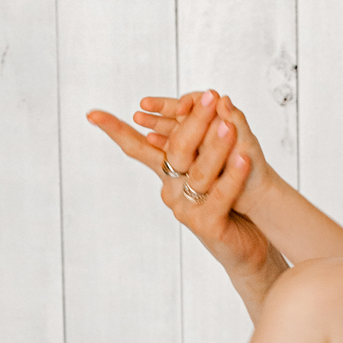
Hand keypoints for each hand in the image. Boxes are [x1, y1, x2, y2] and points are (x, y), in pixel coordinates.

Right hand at [87, 90, 279, 290]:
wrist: (250, 247)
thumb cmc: (234, 203)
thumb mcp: (217, 167)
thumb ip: (209, 139)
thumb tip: (218, 99)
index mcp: (169, 174)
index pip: (138, 148)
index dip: (116, 131)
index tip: (92, 114)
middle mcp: (172, 191)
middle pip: (176, 150)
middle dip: (193, 120)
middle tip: (208, 95)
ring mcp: (187, 209)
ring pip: (200, 172)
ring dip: (215, 146)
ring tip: (228, 125)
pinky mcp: (207, 225)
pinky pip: (219, 195)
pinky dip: (232, 175)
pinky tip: (244, 157)